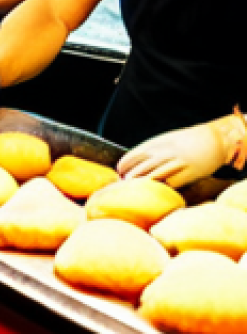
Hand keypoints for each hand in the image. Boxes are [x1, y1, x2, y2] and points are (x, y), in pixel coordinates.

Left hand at [117, 121, 231, 188]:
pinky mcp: (189, 175)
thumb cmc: (186, 141)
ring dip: (143, 185)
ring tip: (134, 192)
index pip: (134, 155)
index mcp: (157, 143)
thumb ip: (152, 150)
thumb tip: (135, 162)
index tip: (118, 172)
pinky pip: (171, 184)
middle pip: (141, 169)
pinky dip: (161, 189)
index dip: (124, 165)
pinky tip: (156, 193)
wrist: (214, 140)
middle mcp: (165, 153)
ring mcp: (176, 164)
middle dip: (130, 178)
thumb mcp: (166, 140)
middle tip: (123, 185)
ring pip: (154, 178)